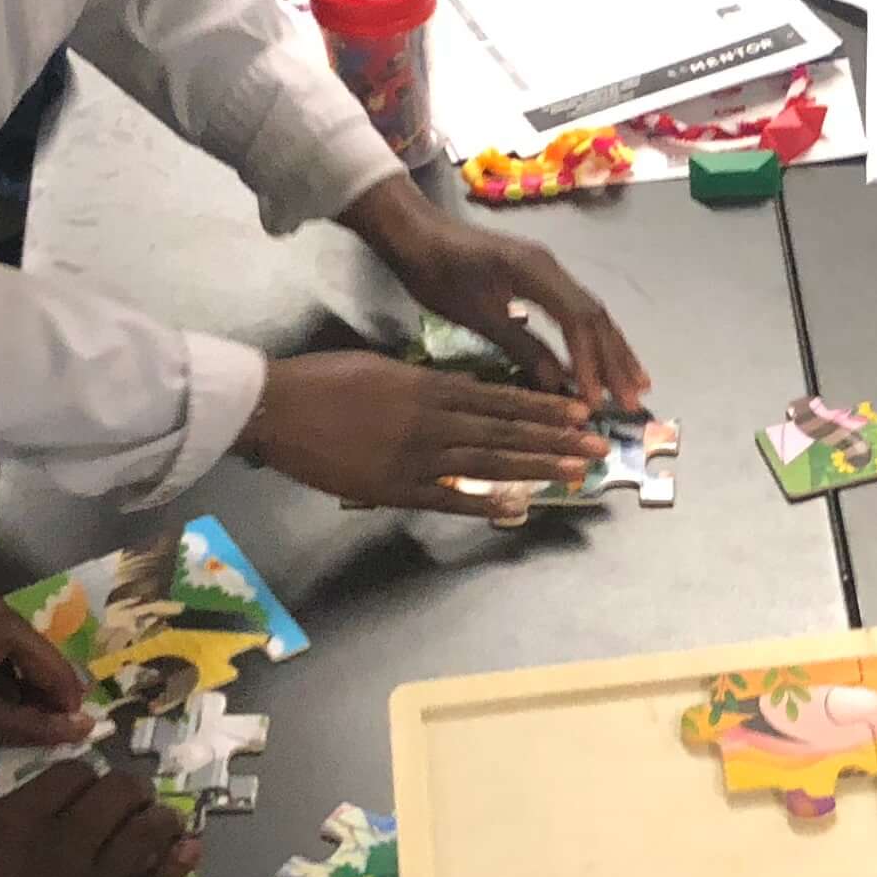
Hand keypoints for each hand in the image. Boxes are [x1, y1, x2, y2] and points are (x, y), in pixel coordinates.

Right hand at [0, 765, 197, 876]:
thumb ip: (0, 828)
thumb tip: (33, 820)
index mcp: (16, 818)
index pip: (75, 774)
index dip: (89, 778)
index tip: (94, 788)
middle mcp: (61, 844)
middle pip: (118, 796)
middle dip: (131, 792)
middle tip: (136, 799)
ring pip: (145, 837)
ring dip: (160, 821)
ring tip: (168, 819)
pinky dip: (174, 867)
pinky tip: (188, 851)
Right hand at [244, 349, 605, 520]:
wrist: (277, 407)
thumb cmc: (324, 381)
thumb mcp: (383, 369)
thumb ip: (426, 386)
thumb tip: (461, 395)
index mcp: (431, 387)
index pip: (501, 399)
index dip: (544, 407)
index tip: (579, 412)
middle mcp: (434, 421)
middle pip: (507, 431)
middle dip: (557, 439)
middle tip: (598, 446)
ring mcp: (417, 457)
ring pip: (490, 463)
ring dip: (537, 468)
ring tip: (576, 472)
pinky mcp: (395, 488)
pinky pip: (449, 498)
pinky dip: (484, 504)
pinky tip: (518, 507)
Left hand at [346, 178, 649, 411]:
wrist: (415, 233)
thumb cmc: (438, 273)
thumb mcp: (476, 315)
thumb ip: (521, 345)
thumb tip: (559, 382)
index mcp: (537, 272)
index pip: (578, 322)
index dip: (591, 363)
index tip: (597, 401)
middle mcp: (552, 268)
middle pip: (595, 316)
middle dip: (616, 360)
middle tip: (634, 400)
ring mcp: (548, 270)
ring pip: (590, 312)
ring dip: (612, 349)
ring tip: (635, 383)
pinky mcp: (539, 276)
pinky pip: (576, 309)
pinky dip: (592, 337)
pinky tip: (600, 357)